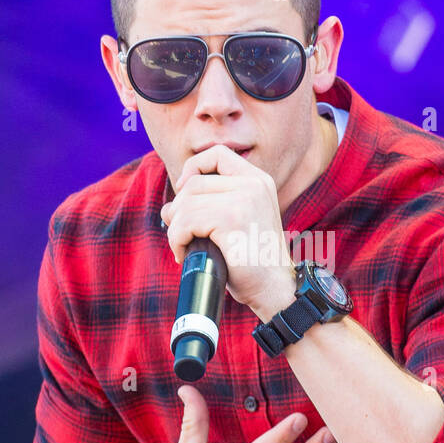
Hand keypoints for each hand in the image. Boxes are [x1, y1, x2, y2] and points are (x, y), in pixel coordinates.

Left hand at [159, 144, 296, 318]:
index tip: (184, 191)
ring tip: (184, 247)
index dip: (194, 167)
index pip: (217, 154)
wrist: (275, 288)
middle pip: (195, 183)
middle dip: (179, 210)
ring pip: (186, 203)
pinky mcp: (231, 220)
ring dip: (175, 228)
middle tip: (183, 235)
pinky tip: (184, 253)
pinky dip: (177, 239)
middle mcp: (254, 185)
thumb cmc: (253, 261)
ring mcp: (244, 200)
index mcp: (258, 181)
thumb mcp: (237, 223)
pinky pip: (186, 221)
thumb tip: (168, 208)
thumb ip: (212, 206)